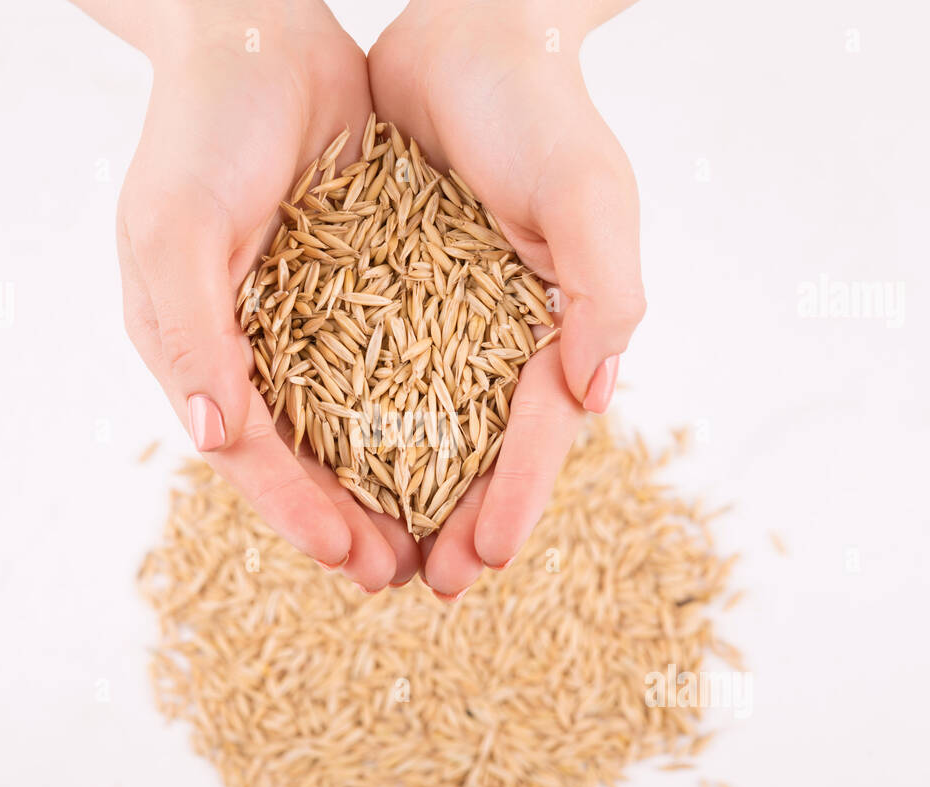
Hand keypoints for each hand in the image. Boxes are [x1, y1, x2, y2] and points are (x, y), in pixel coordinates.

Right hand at [86, 0, 420, 590]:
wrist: (257, 37)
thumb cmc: (199, 130)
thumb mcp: (177, 228)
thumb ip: (190, 332)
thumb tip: (213, 437)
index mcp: (192, 345)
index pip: (248, 450)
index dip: (294, 510)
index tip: (349, 559)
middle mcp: (249, 346)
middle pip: (302, 455)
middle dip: (347, 517)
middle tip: (400, 575)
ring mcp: (305, 320)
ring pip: (351, 424)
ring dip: (389, 482)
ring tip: (435, 538)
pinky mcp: (358, 287)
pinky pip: (391, 364)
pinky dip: (419, 411)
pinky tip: (461, 449)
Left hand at [368, 0, 645, 596]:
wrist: (469, 32)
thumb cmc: (539, 110)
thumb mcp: (587, 190)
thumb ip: (604, 289)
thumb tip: (594, 394)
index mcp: (558, 325)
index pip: (539, 432)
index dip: (517, 499)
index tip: (483, 562)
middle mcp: (502, 334)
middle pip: (481, 448)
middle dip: (458, 521)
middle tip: (429, 588)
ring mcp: (445, 319)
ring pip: (422, 427)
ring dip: (403, 496)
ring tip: (373, 554)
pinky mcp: (391, 291)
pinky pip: (369, 373)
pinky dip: (354, 425)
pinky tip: (326, 469)